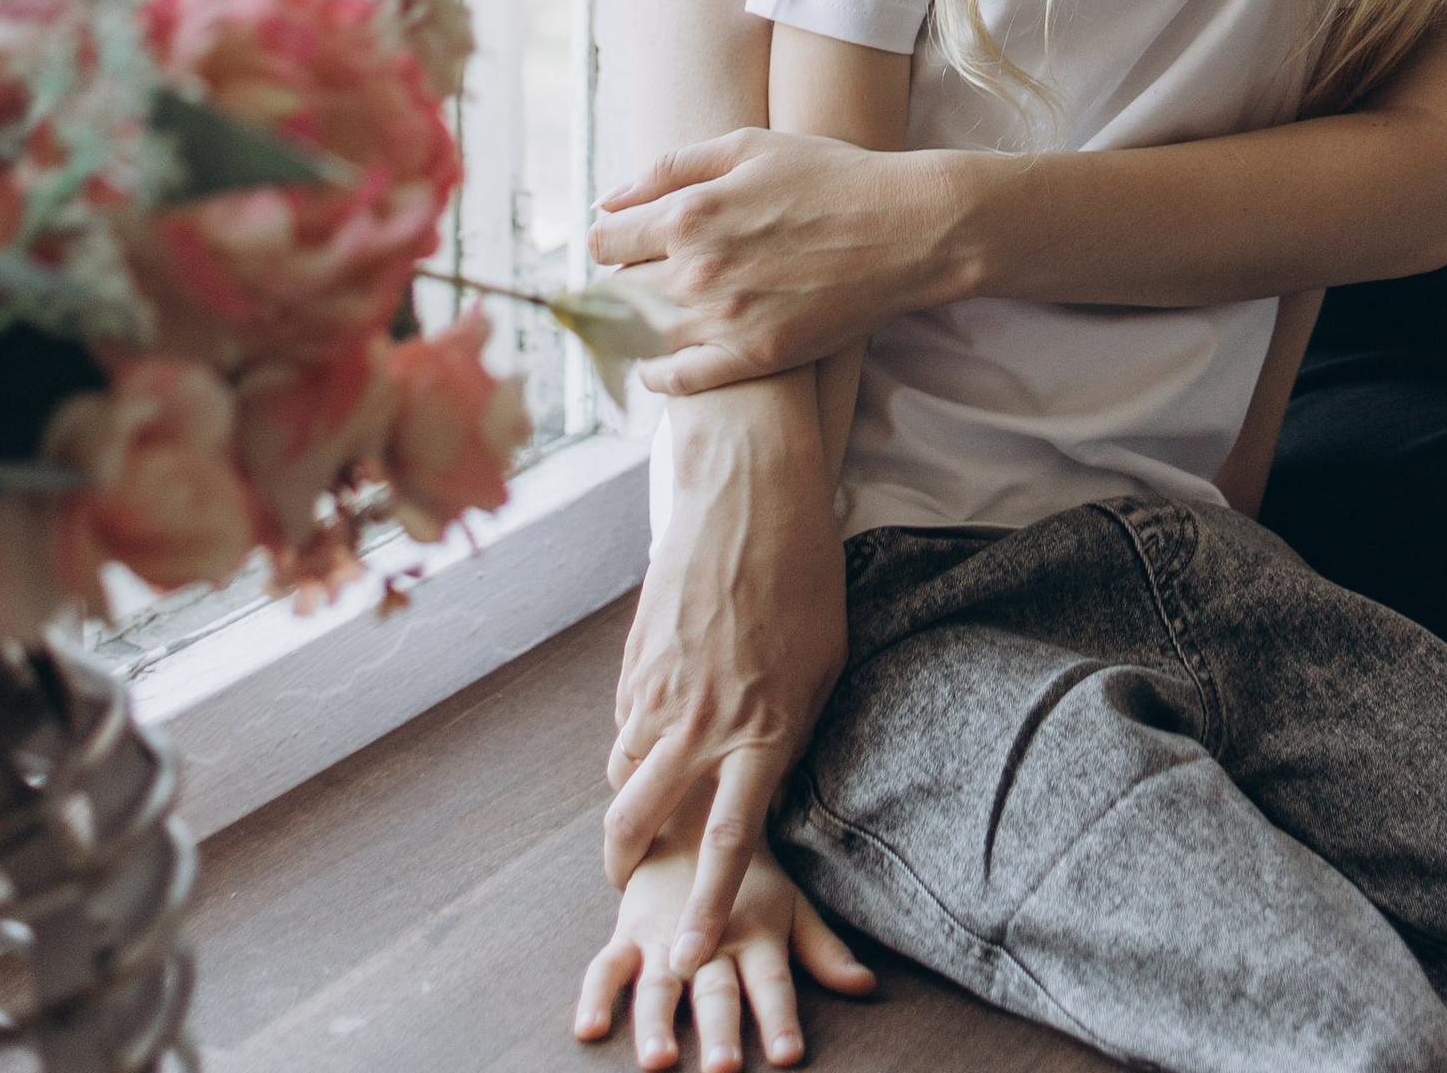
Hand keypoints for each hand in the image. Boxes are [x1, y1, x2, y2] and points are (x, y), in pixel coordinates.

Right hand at [576, 835, 872, 1070]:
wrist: (697, 805)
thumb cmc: (751, 875)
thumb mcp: (790, 907)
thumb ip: (823, 950)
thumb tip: (867, 985)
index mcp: (755, 936)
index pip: (773, 984)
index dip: (780, 1018)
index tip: (787, 1056)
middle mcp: (711, 941)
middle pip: (717, 991)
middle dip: (720, 1030)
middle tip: (723, 1069)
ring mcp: (665, 938)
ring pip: (660, 985)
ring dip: (658, 1022)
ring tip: (658, 1059)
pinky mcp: (629, 931)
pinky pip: (607, 965)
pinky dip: (596, 995)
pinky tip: (588, 1030)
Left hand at [590, 129, 970, 389]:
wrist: (904, 229)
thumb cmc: (830, 176)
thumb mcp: (750, 145)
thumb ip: (671, 168)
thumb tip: (608, 198)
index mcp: (689, 214)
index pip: (602, 241)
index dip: (608, 239)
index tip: (622, 241)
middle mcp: (696, 271)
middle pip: (615, 291)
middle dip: (621, 281)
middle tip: (645, 275)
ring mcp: (724, 320)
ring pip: (638, 337)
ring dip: (635, 326)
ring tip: (653, 312)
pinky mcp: (752, 357)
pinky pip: (676, 380)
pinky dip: (658, 373)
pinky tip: (664, 358)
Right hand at [604, 387, 848, 962]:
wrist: (749, 493)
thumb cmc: (804, 575)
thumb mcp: (824, 664)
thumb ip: (791, 733)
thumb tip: (762, 784)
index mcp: (764, 728)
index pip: (730, 841)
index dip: (707, 904)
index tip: (689, 953)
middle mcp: (704, 720)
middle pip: (641, 821)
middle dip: (625, 865)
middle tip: (628, 881)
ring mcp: (660, 689)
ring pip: (622, 775)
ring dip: (629, 799)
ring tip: (648, 800)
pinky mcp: (634, 659)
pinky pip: (621, 723)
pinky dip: (631, 739)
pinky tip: (656, 723)